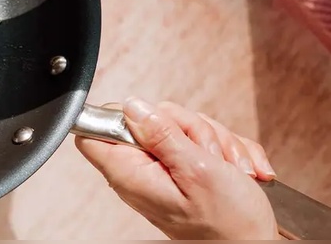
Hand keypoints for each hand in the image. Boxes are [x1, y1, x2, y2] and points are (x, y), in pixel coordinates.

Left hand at [75, 98, 278, 239]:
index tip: (153, 119)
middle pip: (148, 119)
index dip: (116, 114)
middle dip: (190, 127)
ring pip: (180, 127)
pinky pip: (200, 141)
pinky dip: (225, 152)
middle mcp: (141, 171)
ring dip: (215, 142)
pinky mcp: (184, 169)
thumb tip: (132, 106)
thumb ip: (163, 134)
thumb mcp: (198, 170)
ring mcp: (163, 170)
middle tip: (210, 153)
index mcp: (130, 172)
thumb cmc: (229, 223)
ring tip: (229, 168)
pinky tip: (237, 171)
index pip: (93, 130)